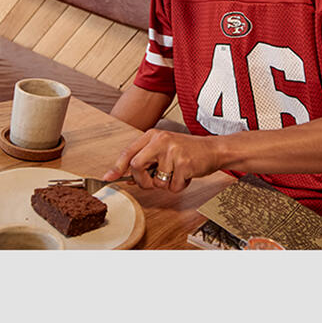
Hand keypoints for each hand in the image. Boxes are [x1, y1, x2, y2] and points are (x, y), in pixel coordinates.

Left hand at [102, 129, 219, 192]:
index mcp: (153, 135)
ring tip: (176, 173)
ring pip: (156, 181)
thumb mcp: (163, 149)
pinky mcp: (184, 163)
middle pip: (137, 166)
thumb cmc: (187, 151)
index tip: (108, 178)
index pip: (129, 152)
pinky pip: (173, 187)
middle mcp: (161, 140)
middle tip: (153, 181)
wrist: (213, 149)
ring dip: (166, 184)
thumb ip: (145, 160)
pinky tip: (186, 175)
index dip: (117, 167)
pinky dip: (179, 186)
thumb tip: (125, 177)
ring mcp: (173, 151)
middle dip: (142, 181)